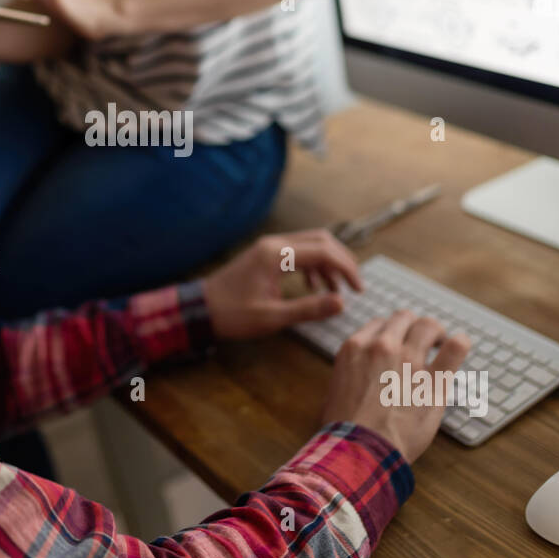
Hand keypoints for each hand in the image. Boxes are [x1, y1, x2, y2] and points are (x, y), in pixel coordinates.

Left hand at [202, 230, 363, 340]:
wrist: (200, 309)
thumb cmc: (232, 314)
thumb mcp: (272, 317)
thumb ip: (308, 309)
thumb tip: (342, 303)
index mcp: (276, 255)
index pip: (324, 251)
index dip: (346, 268)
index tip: (359, 288)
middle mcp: (274, 244)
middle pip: (321, 240)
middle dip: (342, 261)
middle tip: (355, 285)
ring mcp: (269, 247)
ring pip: (311, 244)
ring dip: (328, 264)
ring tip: (336, 291)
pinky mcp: (265, 255)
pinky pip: (298, 252)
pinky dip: (313, 266)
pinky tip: (315, 287)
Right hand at [319, 311, 470, 463]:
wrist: (360, 451)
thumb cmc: (345, 428)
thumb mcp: (336, 389)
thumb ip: (351, 372)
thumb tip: (360, 373)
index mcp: (355, 348)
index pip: (379, 324)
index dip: (390, 332)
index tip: (397, 343)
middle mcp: (382, 347)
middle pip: (403, 318)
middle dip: (412, 327)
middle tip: (421, 341)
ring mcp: (410, 361)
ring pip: (428, 326)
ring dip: (435, 332)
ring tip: (440, 343)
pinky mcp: (434, 381)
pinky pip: (455, 348)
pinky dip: (460, 342)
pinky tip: (459, 346)